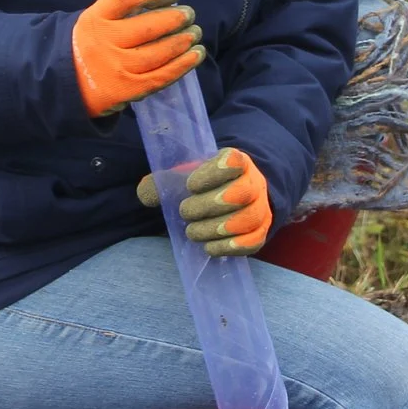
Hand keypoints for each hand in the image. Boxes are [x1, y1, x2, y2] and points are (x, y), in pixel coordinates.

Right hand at [72, 0, 203, 116]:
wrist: (67, 84)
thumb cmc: (91, 46)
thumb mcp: (95, 21)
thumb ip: (122, 9)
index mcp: (94, 20)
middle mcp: (103, 43)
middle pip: (147, 27)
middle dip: (175, 18)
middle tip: (189, 14)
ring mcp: (116, 69)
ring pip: (158, 53)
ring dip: (183, 41)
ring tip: (195, 32)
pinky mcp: (127, 90)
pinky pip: (161, 76)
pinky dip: (183, 64)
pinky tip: (196, 55)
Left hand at [138, 149, 272, 256]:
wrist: (231, 197)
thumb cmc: (205, 185)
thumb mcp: (185, 176)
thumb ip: (163, 182)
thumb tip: (145, 192)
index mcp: (237, 161)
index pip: (234, 161)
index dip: (213, 173)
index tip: (191, 184)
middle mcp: (255, 182)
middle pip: (242, 193)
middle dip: (208, 206)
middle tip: (184, 212)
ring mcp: (261, 208)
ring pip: (249, 219)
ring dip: (216, 229)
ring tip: (192, 232)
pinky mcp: (261, 231)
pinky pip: (254, 241)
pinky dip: (230, 247)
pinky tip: (208, 247)